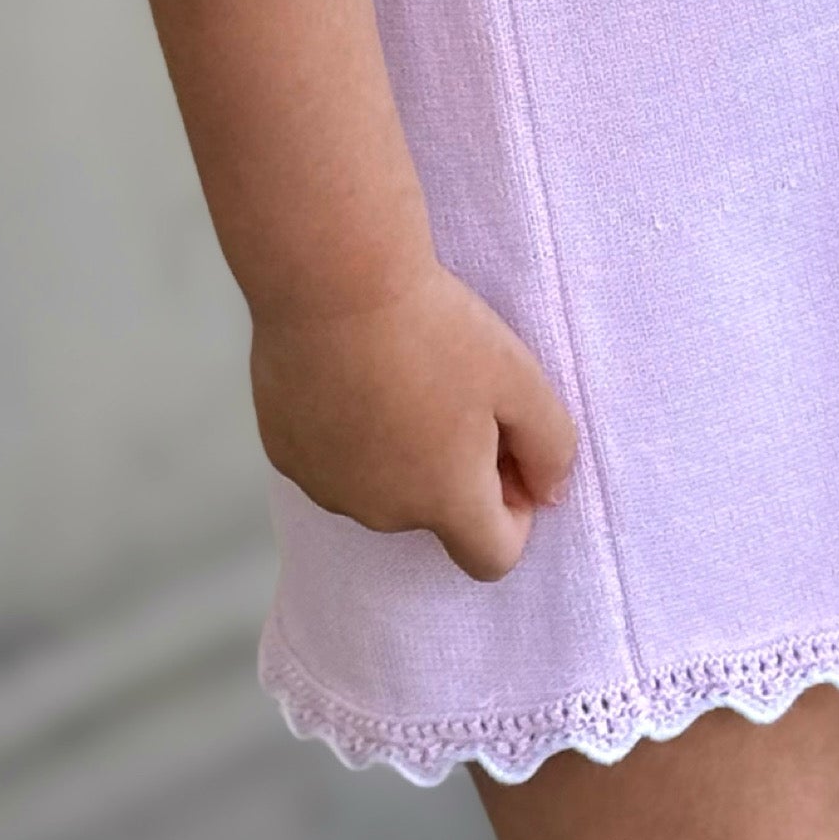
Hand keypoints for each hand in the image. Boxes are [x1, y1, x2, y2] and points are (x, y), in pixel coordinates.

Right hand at [250, 259, 578, 581]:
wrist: (334, 282)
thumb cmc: (433, 329)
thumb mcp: (522, 380)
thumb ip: (552, 448)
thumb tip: (549, 492)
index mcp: (443, 501)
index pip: (491, 557)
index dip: (515, 513)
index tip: (510, 454)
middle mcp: (381, 512)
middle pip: (436, 512)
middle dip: (457, 468)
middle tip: (458, 391)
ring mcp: (327, 486)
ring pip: (383, 485)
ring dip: (402, 451)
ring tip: (403, 374)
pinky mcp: (286, 454)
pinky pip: (335, 459)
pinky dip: (352, 431)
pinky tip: (357, 372)